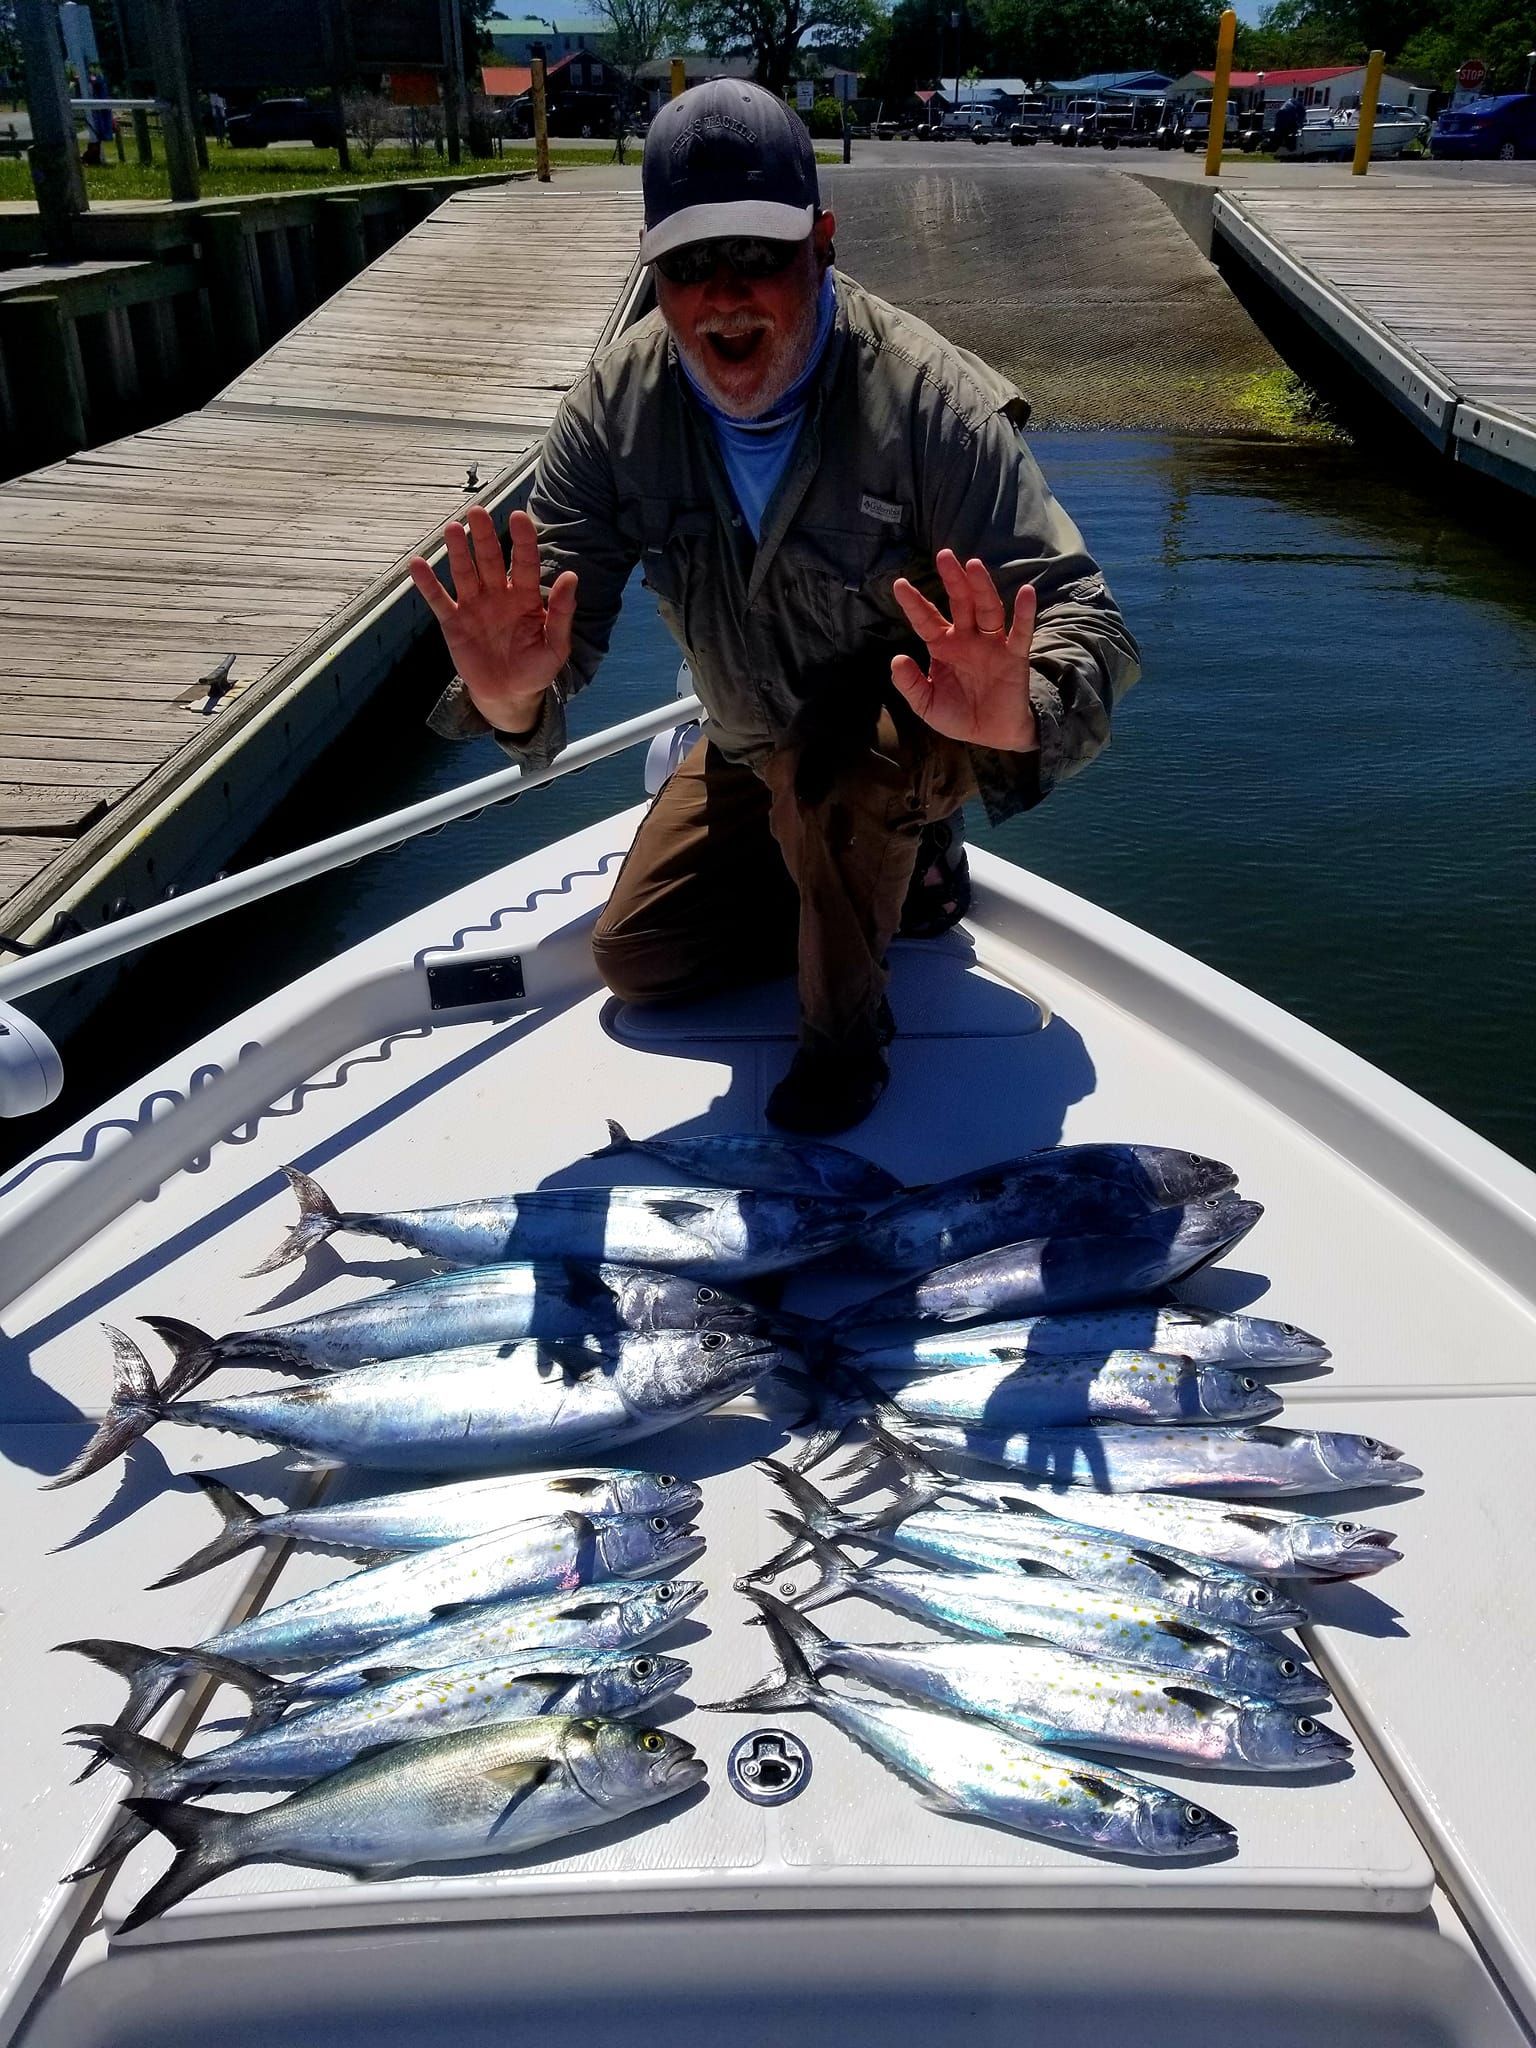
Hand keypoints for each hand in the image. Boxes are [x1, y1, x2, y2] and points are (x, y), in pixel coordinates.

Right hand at [408, 507, 576, 733]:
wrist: (509, 696)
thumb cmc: (536, 669)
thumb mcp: (556, 646)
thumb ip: (562, 612)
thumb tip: (571, 577)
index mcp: (524, 597)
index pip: (524, 562)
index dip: (522, 540)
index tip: (519, 517)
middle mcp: (497, 595)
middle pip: (489, 559)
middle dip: (484, 536)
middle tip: (477, 512)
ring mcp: (473, 607)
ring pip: (464, 573)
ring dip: (457, 551)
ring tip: (452, 529)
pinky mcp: (453, 623)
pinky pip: (439, 600)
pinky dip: (428, 584)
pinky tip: (418, 565)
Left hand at [890, 551, 1038, 751]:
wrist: (993, 735)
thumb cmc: (959, 715)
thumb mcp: (927, 705)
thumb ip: (911, 685)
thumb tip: (896, 660)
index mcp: (943, 646)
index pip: (926, 620)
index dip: (914, 603)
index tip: (899, 584)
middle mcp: (967, 638)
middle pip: (960, 603)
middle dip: (953, 580)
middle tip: (944, 555)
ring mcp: (992, 644)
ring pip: (987, 609)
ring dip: (981, 587)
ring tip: (973, 565)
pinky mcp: (1014, 656)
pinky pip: (1020, 632)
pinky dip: (1024, 613)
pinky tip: (1027, 592)